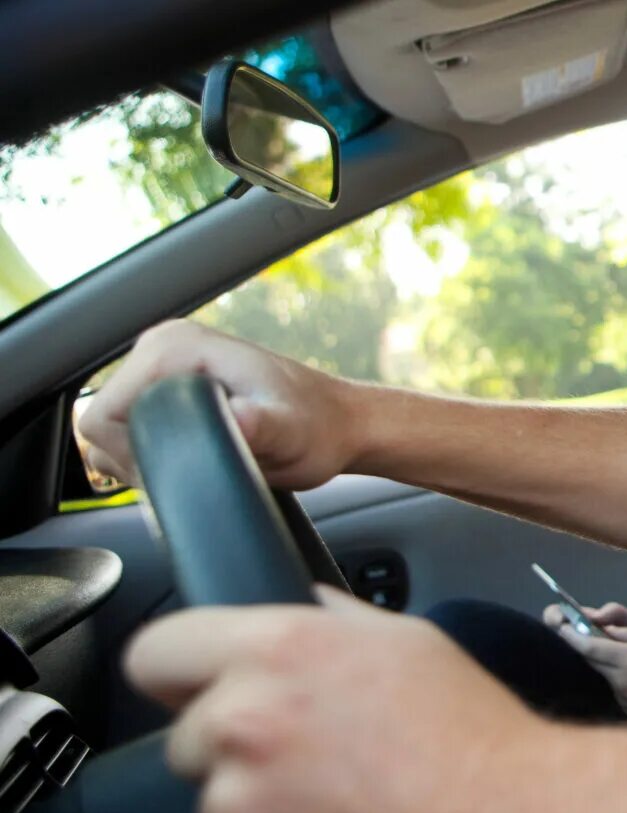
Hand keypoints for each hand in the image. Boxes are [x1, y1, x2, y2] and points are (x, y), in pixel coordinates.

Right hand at [78, 320, 357, 490]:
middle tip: (197, 465)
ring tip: (201, 460)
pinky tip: (193, 458)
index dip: (132, 454)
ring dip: (144, 459)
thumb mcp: (291, 434)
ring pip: (111, 434)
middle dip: (137, 459)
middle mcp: (161, 347)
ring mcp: (161, 368)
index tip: (180, 464)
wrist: (338, 425)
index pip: (103, 415)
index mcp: (175, 346)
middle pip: (102, 425)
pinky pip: (128, 432)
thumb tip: (239, 419)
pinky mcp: (165, 389)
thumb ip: (261, 427)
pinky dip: (149, 455)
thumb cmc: (318, 428)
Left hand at [125, 587, 570, 812]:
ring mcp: (242, 808)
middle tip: (316, 759)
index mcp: (279, 650)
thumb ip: (331, 622)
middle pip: (187, 740)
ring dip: (264, 811)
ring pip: (218, 807)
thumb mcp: (410, 642)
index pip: (154, 653)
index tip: (198, 693)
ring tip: (346, 807)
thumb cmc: (478, 735)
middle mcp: (246, 723)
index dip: (181, 675)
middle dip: (237, 750)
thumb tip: (299, 608)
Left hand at [547, 605, 626, 728]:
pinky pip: (612, 686)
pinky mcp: (623, 708)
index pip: (590, 647)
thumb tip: (606, 630)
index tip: (560, 626)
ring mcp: (621, 697)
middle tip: (575, 631)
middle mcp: (622, 680)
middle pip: (590, 659)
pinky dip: (614, 676)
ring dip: (601, 661)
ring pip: (601, 673)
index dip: (571, 636)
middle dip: (581, 645)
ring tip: (619, 653)